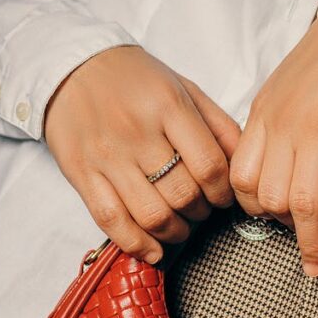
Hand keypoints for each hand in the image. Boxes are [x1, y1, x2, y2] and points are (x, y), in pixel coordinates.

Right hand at [44, 45, 240, 262]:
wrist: (72, 67)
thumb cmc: (136, 80)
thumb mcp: (184, 89)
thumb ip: (218, 126)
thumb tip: (245, 164)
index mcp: (168, 106)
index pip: (209, 165)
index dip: (223, 192)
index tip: (223, 198)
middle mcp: (137, 132)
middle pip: (183, 194)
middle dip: (200, 213)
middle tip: (200, 210)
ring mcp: (107, 156)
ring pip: (151, 214)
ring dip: (174, 232)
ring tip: (180, 227)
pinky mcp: (81, 174)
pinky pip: (111, 221)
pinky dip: (137, 244)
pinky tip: (153, 250)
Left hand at [229, 8, 317, 274]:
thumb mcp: (282, 92)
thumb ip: (271, 131)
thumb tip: (269, 173)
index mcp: (263, 117)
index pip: (240, 178)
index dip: (252, 207)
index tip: (270, 218)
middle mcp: (285, 127)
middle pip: (267, 197)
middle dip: (280, 226)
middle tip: (299, 233)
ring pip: (304, 203)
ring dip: (312, 241)